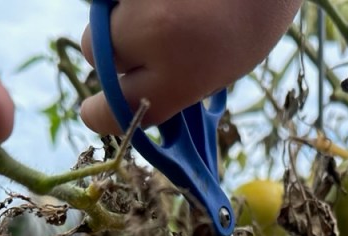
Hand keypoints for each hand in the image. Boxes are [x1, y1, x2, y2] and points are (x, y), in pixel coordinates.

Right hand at [80, 0, 301, 133]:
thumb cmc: (254, 16)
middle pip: (95, 53)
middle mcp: (150, 36)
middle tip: (147, 38)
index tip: (93, 112)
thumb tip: (135, 88)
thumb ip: (175, 83)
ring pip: (102, 16)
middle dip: (114, 48)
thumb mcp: (223, 68)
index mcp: (179, 77)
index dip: (101, 114)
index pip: (116, 108)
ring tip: (169, 7)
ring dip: (122, 16)